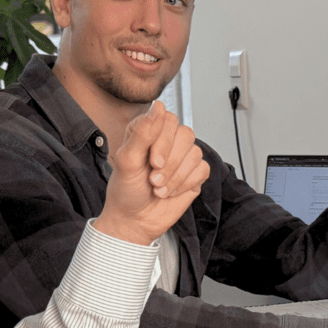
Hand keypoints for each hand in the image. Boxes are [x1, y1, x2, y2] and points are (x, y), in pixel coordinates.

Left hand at [94, 102, 209, 245]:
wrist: (134, 221)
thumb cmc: (126, 190)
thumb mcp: (128, 161)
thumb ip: (142, 133)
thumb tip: (158, 106)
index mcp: (148, 130)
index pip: (168, 119)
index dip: (163, 141)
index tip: (152, 161)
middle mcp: (167, 140)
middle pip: (185, 134)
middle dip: (170, 162)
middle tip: (153, 179)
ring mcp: (182, 156)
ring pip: (195, 153)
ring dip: (176, 176)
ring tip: (158, 189)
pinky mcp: (194, 173)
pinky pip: (202, 169)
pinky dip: (185, 184)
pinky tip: (170, 192)